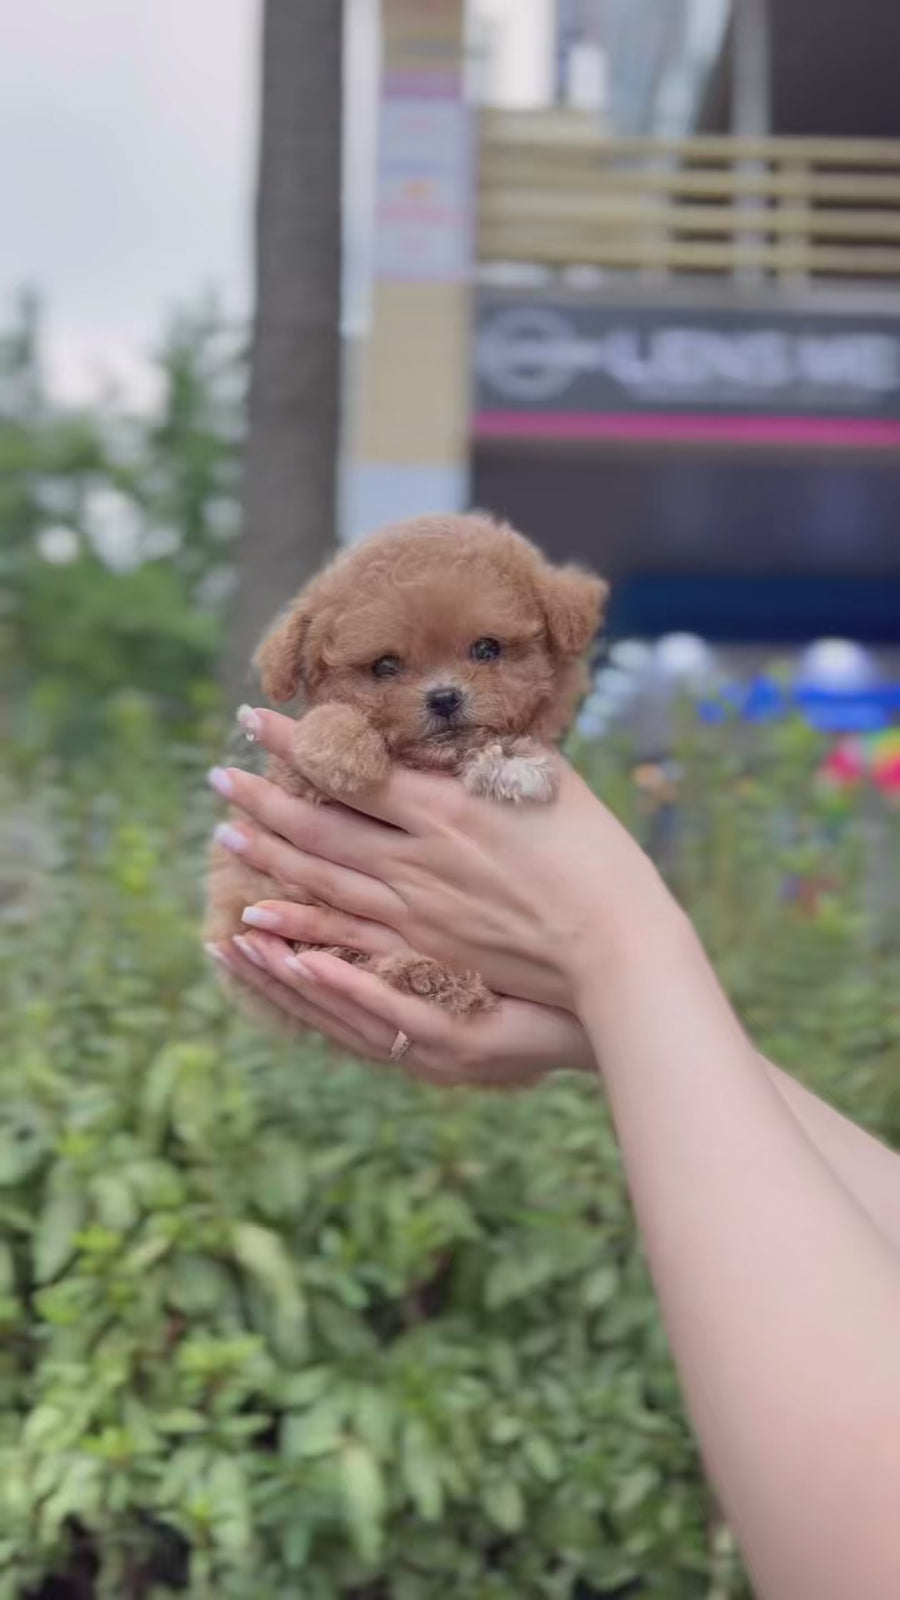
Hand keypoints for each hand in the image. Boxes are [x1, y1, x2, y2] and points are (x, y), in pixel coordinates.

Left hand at [208, 707, 662, 1013]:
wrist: (614, 945)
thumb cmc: (595, 855)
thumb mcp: (545, 781)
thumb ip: (490, 755)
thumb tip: (455, 724)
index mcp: (445, 804)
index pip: (350, 765)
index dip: (295, 740)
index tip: (254, 717)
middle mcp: (417, 855)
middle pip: (319, 823)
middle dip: (262, 798)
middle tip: (218, 779)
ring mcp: (414, 909)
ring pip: (320, 877)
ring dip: (268, 854)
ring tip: (225, 835)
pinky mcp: (422, 952)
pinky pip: (342, 935)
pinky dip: (295, 922)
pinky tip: (259, 914)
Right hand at [210, 924, 595, 1087]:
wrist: (623, 1005)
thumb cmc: (559, 965)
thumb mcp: (490, 940)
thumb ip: (446, 905)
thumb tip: (415, 851)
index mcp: (414, 999)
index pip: (334, 973)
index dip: (281, 952)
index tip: (233, 923)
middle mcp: (413, 1024)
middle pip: (323, 996)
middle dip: (265, 964)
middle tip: (216, 933)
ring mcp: (432, 1028)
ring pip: (344, 1007)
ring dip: (288, 972)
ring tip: (244, 939)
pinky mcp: (460, 1029)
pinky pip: (394, 1011)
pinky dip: (350, 990)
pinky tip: (313, 965)